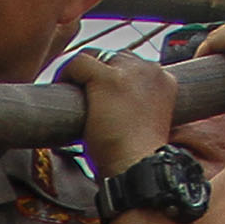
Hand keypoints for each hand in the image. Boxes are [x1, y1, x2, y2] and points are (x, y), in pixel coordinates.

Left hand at [68, 45, 183, 176]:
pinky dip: (66, 72)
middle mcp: (151, 71)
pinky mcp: (108, 78)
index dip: (114, 78)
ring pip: (97, 56)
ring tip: (70, 91)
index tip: (100, 96)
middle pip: (115, 58)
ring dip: (81, 72)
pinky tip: (59, 88)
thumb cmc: (137, 158)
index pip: (134, 67)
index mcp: (164, 81)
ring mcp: (131, 72)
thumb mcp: (144, 124)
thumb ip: (135, 108)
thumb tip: (109, 108)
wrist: (138, 167)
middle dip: (97, 72)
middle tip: (82, 95)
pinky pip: (79, 62)